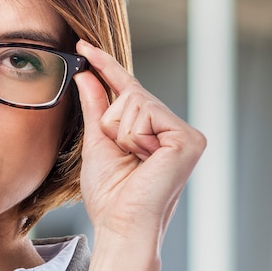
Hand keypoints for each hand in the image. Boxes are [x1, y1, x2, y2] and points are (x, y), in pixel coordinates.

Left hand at [74, 40, 205, 270]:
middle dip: (111, 122)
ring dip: (120, 133)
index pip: (128, 91)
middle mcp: (174, 129)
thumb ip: (95, 107)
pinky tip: (144, 159)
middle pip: (130, 94)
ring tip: (132, 161)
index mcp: (155, 132)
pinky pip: (145, 114)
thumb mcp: (97, 143)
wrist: (120, 225)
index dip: (106, 67)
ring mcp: (185, 134)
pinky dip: (132, 136)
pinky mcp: (188, 140)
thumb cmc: (109, 195)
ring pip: (134, 102)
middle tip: (121, 155)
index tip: (83, 45)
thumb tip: (87, 74)